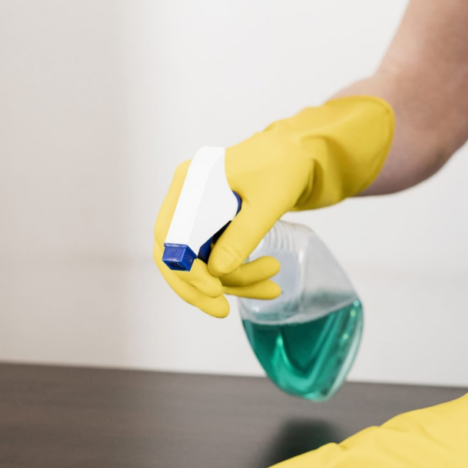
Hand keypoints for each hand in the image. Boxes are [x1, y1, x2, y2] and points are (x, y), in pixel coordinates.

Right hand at [153, 96, 393, 316]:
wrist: (297, 155)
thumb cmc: (284, 167)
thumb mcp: (268, 201)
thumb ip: (243, 235)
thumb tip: (218, 272)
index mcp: (190, 183)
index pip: (169, 236)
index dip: (185, 269)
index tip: (215, 290)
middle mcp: (185, 198)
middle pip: (174, 256)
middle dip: (200, 288)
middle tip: (223, 311)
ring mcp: (196, 213)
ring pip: (199, 262)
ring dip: (233, 282)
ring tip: (273, 282)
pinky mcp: (212, 226)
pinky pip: (216, 258)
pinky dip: (239, 275)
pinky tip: (267, 281)